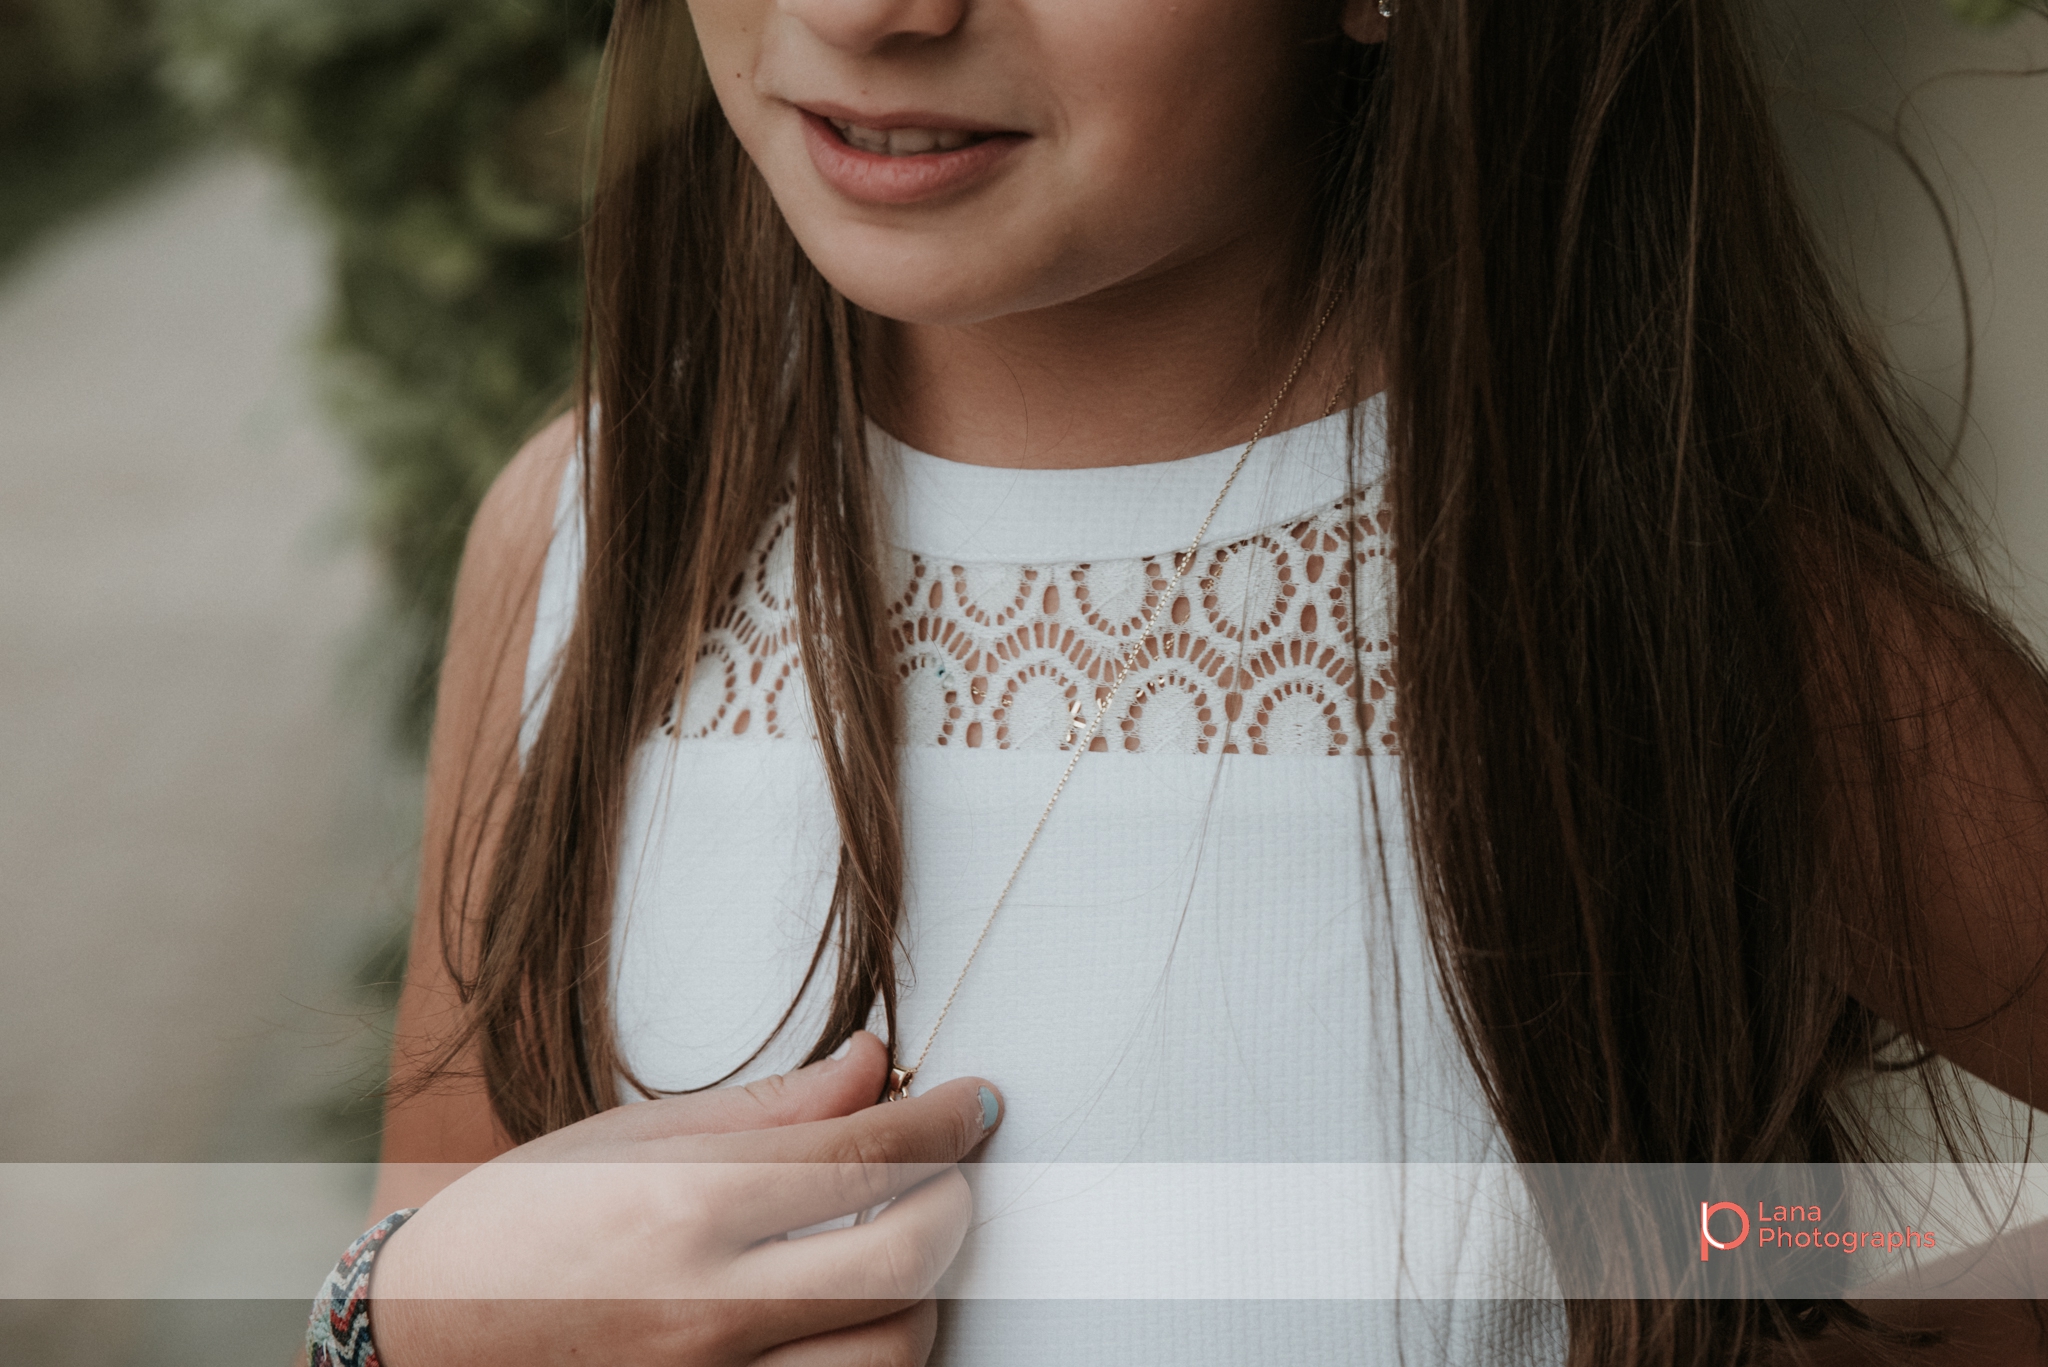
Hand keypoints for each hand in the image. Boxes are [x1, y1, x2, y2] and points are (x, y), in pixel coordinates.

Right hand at [368, 1032, 1001, 1365]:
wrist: (423, 1339)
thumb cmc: (518, 1227)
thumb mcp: (630, 1138)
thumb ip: (768, 1109)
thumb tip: (874, 1065)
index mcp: (684, 1207)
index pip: (865, 1155)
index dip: (942, 1122)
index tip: (972, 1102)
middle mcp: (707, 1306)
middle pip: (902, 1259)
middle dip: (954, 1204)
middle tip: (949, 1172)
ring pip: (892, 1350)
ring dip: (921, 1292)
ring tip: (893, 1247)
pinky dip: (870, 1356)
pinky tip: (851, 1317)